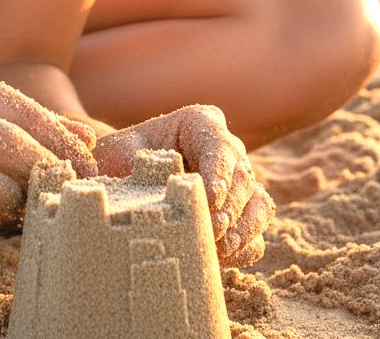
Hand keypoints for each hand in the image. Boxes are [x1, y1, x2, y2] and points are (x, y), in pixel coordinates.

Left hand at [92, 104, 274, 266]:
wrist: (120, 175)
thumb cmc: (121, 158)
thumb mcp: (122, 152)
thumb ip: (138, 165)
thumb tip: (157, 194)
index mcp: (200, 123)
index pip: (220, 145)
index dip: (220, 172)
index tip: (211, 197)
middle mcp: (226, 150)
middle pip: (243, 177)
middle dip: (230, 206)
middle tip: (212, 228)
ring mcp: (236, 183)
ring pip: (259, 204)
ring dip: (243, 228)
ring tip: (220, 246)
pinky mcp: (239, 214)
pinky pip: (255, 233)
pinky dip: (244, 247)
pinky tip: (223, 255)